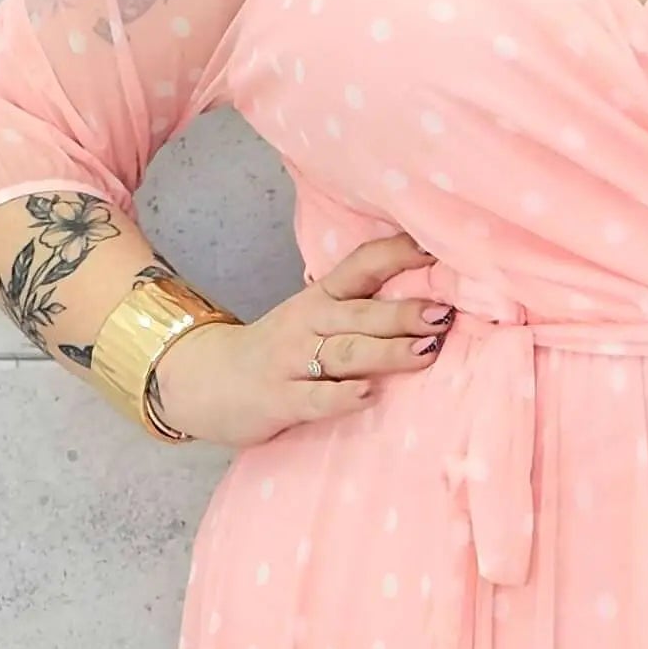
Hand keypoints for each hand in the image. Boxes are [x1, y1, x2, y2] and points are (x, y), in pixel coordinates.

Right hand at [147, 229, 452, 445]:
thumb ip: (358, 309)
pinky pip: (314, 398)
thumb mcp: (312, 318)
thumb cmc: (278, 353)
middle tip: (443, 314)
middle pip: (361, 313)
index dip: (398, 255)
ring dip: (387, 351)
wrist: (204, 382)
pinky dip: (342, 397)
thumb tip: (431, 300)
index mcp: (320, 298)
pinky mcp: (280, 400)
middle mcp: (307, 323)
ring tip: (425, 351)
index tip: (438, 248)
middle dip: (403, 312)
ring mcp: (292, 361)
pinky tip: (368, 395)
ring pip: (345, 353)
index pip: (361, 266)